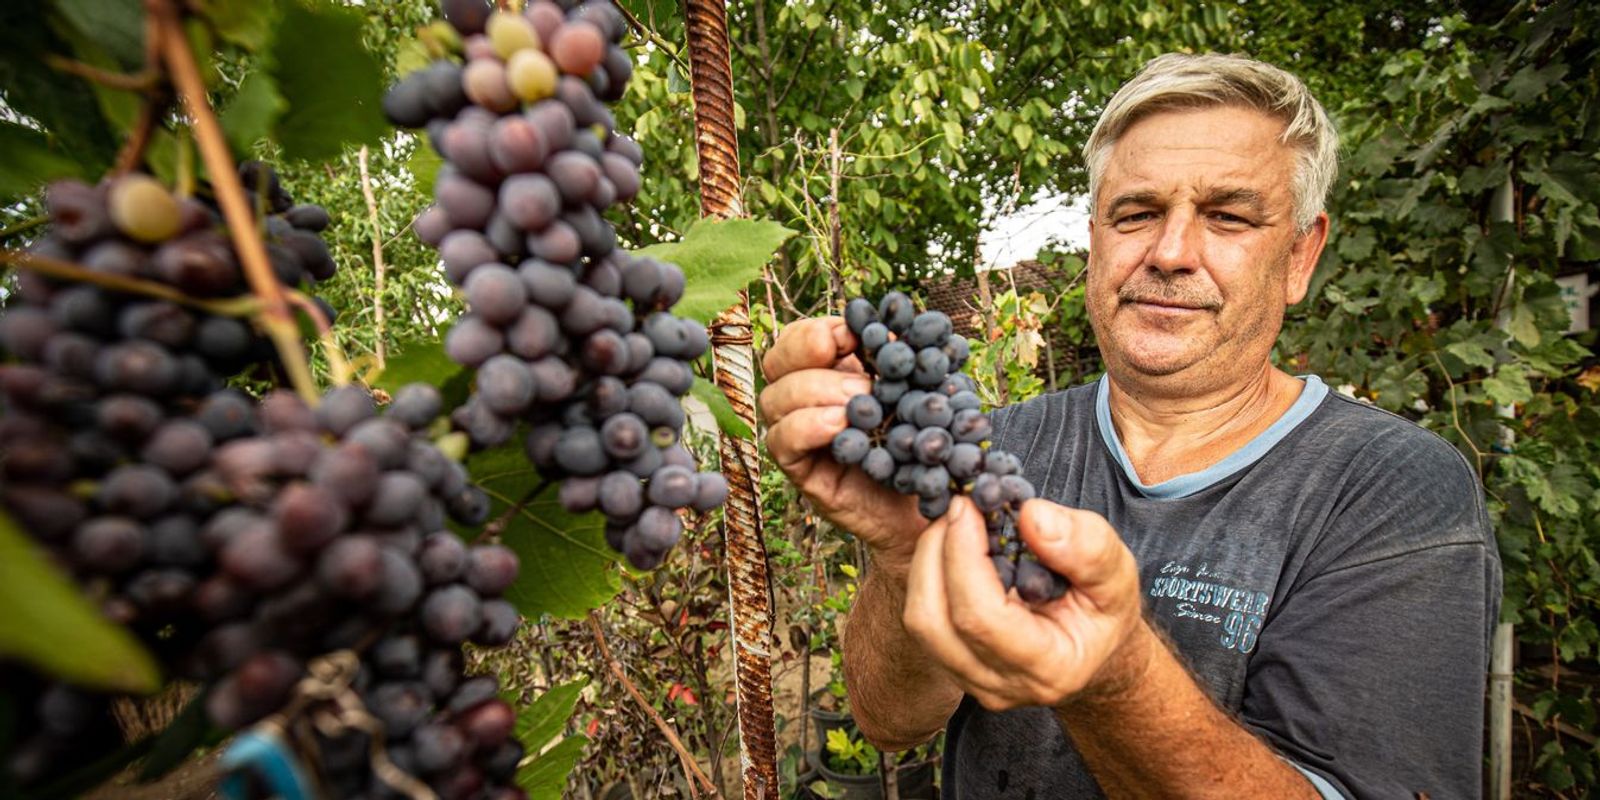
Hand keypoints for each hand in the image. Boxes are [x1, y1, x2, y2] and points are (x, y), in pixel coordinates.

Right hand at [759, 317, 923, 566]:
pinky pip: (781, 442)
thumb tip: (893, 325)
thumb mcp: (923, 387)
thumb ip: (905, 354)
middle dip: (811, 357)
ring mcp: (798, 434)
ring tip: (862, 408)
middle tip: (862, 379)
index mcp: (831, 370)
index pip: (799, 338)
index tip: (854, 335)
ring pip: (774, 399)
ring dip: (816, 393)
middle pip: (776, 362)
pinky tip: (841, 427)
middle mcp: (805, 399)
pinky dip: (808, 427)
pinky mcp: (801, 470)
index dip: (817, 331)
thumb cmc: (928, 439)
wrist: (937, 501)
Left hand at [901, 496, 1147, 710]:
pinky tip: (952, 546)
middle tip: (957, 506)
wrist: (1095, 647)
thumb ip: (1085, 547)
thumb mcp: (1116, 572)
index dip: (964, 555)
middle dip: (936, 553)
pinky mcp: (952, 664)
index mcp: (1049, 668)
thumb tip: (1031, 516)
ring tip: (955, 523)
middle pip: (935, 622)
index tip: (967, 505)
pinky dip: (928, 575)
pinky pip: (923, 619)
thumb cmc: (1104, 609)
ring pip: (920, 622)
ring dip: (927, 562)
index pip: (982, 617)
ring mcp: (971, 680)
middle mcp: (1002, 685)